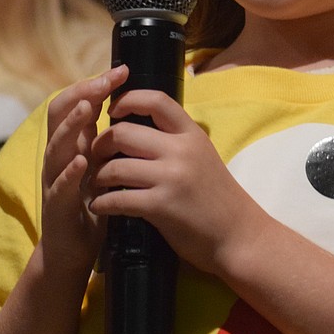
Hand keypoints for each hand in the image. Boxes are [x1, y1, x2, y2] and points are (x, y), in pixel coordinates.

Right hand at [38, 65, 128, 282]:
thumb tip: (137, 109)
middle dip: (82, 95)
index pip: (77, 104)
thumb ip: (110, 140)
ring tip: (87, 109)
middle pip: (60, 116)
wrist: (73, 251)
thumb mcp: (104, 167)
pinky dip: (69, 173)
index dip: (94, 85)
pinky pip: (59, 187)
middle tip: (103, 82)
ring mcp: (54, 180)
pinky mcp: (56, 207)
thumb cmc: (94, 205)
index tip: (120, 71)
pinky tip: (81, 163)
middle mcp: (60, 157)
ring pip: (56, 147)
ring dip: (72, 127)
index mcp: (74, 144)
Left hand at [89, 87, 256, 275]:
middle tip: (94, 156)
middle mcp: (181, 150)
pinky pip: (118, 199)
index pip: (155, 100)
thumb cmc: (217, 196)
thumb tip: (136, 125)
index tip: (112, 111)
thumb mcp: (201, 155)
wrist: (239, 234)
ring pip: (115, 167)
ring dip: (98, 176)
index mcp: (191, 134)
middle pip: (123, 132)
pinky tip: (99, 206)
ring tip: (95, 183)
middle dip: (100, 144)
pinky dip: (102, 203)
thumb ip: (174, 140)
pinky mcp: (162, 206)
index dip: (127, 99)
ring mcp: (171, 178)